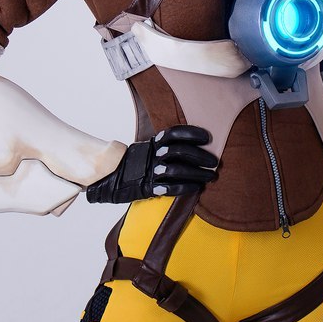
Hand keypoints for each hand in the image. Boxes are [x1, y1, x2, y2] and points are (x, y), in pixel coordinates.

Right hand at [85, 125, 217, 203]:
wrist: (107, 179)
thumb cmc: (132, 166)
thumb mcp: (147, 150)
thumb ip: (163, 146)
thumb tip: (189, 144)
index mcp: (153, 143)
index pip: (174, 133)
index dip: (192, 133)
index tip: (207, 137)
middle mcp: (152, 155)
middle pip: (180, 151)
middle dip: (201, 156)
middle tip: (214, 162)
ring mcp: (149, 171)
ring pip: (178, 169)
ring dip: (197, 173)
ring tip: (210, 177)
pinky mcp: (147, 187)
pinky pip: (169, 187)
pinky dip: (185, 187)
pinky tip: (197, 188)